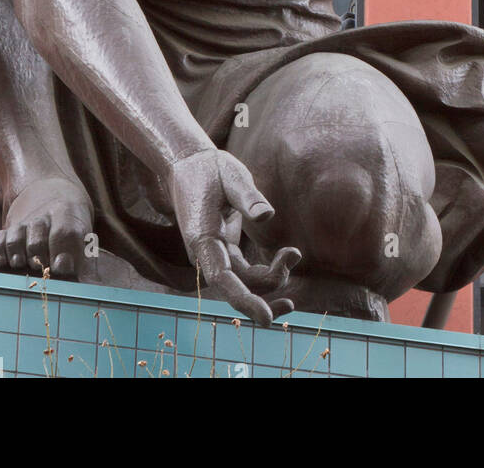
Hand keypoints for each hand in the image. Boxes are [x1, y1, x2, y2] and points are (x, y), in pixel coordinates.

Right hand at [167, 149, 300, 326]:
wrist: (190, 166)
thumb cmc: (210, 169)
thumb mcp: (230, 175)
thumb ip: (247, 196)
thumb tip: (268, 215)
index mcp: (202, 239)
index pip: (222, 278)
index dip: (244, 299)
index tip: (267, 318)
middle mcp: (205, 255)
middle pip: (238, 286)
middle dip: (269, 281)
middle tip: (294, 254)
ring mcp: (214, 255)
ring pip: (242, 284)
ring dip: (270, 281)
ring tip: (294, 255)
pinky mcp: (223, 251)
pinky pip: (244, 274)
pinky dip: (264, 275)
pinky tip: (285, 264)